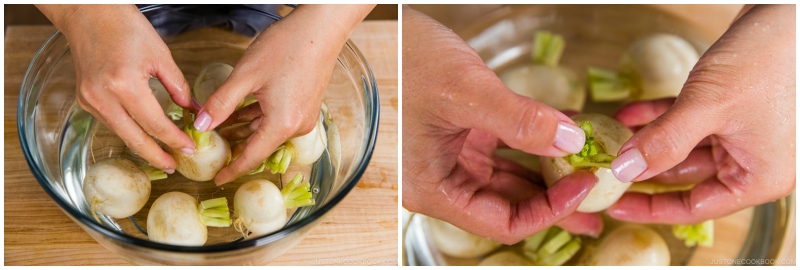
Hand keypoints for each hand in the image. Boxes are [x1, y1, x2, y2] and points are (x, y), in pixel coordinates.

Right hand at [37, 5, 193, 172]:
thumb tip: (194, 110)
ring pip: (120, 132)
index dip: (174, 139)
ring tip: (162, 154)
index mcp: (125, 85)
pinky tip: (142, 135)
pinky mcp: (84, 99)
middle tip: (174, 166)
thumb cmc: (125, 27)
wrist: (88, 14)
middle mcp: (103, 97)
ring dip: (142, 145)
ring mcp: (89, 100)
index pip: (155, 124)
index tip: (190, 147)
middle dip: (156, 155)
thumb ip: (178, 86)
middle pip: (134, 138)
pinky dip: (127, 130)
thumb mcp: (160, 55)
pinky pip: (110, 122)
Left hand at [196, 5, 374, 184]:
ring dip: (245, 132)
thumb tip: (200, 126)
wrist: (321, 28)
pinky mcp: (306, 105)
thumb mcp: (246, 75)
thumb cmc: (286, 47)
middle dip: (235, 148)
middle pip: (260, 146)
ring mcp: (304, 116)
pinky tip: (239, 114)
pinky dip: (258, 120)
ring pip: (268, 132)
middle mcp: (297, 126)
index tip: (217, 180)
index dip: (232, 170)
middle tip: (210, 150)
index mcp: (282, 124)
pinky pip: (277, 120)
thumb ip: (221, 103)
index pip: (252, 157)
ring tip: (218, 131)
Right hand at [402, 5, 597, 243]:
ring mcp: (450, 158)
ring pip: (507, 180)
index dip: (547, 212)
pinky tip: (563, 136)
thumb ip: (519, 121)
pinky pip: (502, 151)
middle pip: (506, 206)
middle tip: (598, 197)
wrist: (384, 30)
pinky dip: (532, 144)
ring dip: (546, 174)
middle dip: (553, 199)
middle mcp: (440, 180)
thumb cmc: (405, 60)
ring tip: (586, 171)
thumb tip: (570, 143)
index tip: (583, 186)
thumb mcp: (465, 90)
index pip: (500, 222)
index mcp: (432, 188)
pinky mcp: (458, 136)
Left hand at [607, 5, 794, 223]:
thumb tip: (625, 170)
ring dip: (646, 141)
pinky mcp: (731, 108)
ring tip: (608, 139)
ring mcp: (741, 134)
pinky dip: (659, 118)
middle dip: (642, 169)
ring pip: (682, 147)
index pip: (696, 206)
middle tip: (602, 170)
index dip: (651, 208)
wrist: (790, 12)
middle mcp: (752, 160)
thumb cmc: (768, 59)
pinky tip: (628, 114)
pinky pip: (687, 122)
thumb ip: (665, 141)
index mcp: (759, 177)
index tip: (613, 205)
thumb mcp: (709, 106)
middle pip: (685, 178)